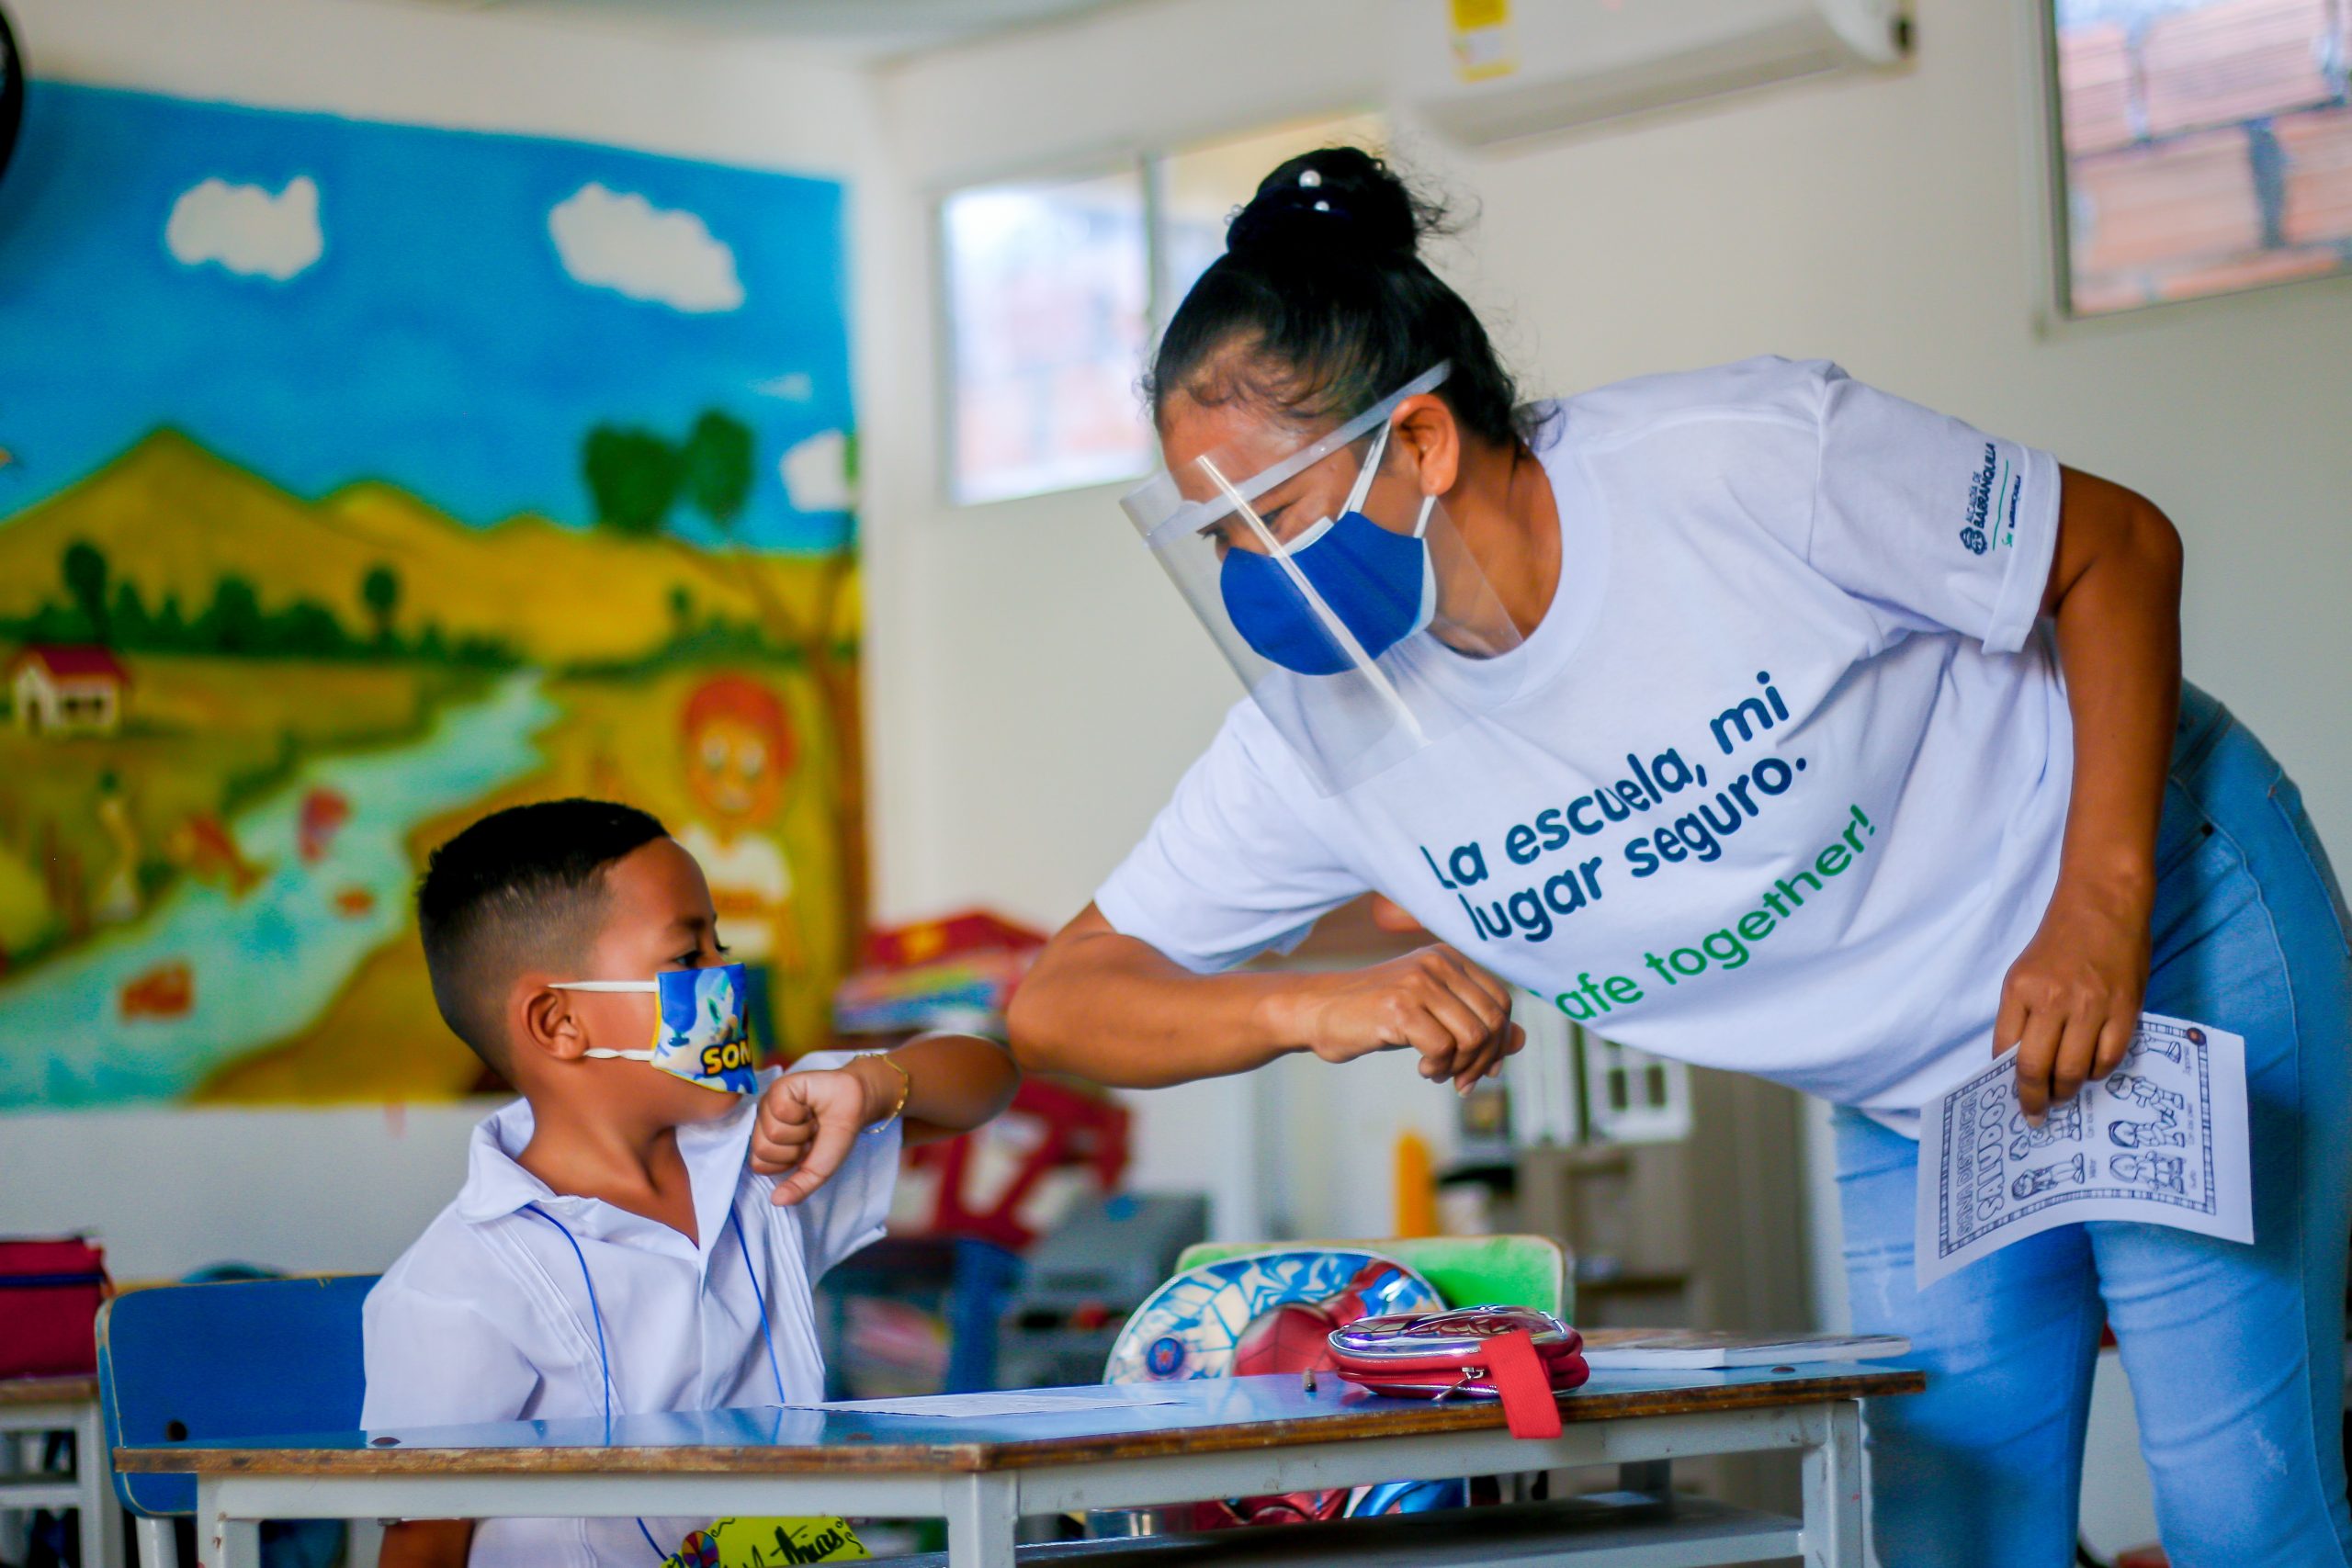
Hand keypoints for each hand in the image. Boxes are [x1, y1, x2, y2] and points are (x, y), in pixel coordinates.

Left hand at [750, 1066, 879, 1204]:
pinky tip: (809, 1107)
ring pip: (772, 1131)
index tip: (805, 1151)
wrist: (857, 1107)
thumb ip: (798, 1187)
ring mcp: (769, 1104)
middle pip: (762, 1149)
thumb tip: (776, 1201)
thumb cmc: (836, 1136)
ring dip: (801, 1130)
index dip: (786, 1162)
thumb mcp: (818, 1171)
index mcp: (769, 1143)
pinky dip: (800, 1113)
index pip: (759, 1164)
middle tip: (810, 1135)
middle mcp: (764, 1123)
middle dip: (795, 1148)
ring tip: (812, 1120)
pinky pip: (779, 1109)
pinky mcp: (779, 1087)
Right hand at [1285, 945, 1524, 1093]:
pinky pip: (1443, 1048)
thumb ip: (1473, 1023)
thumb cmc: (1373, 1016)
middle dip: (1485, 1060)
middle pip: (1493, 1019)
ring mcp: (1418, 982)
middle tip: (1463, 1082)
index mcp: (1448, 958)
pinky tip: (1421, 1070)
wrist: (1316, 1012)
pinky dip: (1439, 1069)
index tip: (1483, 1069)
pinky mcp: (1399, 1006)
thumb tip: (1522, 1040)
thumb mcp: (1430, 1017)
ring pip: (1474, 1035)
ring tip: (1439, 1074)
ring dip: (1463, 1067)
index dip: (1500, 1041)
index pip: (1501, 1000)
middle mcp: (1437, 962)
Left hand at [1998, 883, 2151, 1122]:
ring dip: (2068, 1090)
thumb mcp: (2025, 973)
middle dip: (2035, 1099)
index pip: (2006, 1050)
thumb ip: (2022, 1014)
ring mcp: (2091, 1006)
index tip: (2013, 1098)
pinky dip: (2098, 1071)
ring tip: (2064, 1094)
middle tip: (2037, 1112)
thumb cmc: (2060, 939)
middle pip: (2037, 1068)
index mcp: (2019, 990)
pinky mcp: (2125, 1008)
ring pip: (2075, 1070)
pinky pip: (2109, 1057)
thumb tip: (2019, 1061)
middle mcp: (2052, 1000)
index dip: (2008, 1081)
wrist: (2103, 903)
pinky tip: (2092, 1069)